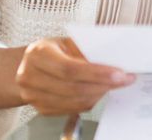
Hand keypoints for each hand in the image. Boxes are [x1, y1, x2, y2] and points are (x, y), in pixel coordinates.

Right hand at [15, 37, 135, 114]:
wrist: (28, 64)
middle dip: (103, 85)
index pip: (70, 68)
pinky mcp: (40, 108)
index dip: (97, 73)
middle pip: (73, 88)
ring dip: (99, 94)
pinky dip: (89, 101)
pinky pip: (71, 110)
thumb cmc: (51, 50)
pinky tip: (99, 91)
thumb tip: (113, 60)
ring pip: (74, 101)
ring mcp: (33, 95)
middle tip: (123, 80)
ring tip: (114, 84)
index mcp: (38, 53)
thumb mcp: (66, 42)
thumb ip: (85, 50)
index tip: (119, 74)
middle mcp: (30, 76)